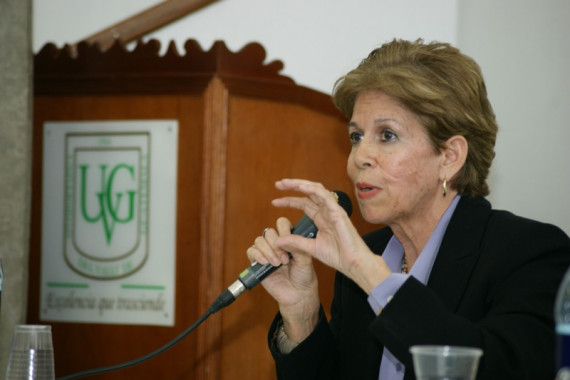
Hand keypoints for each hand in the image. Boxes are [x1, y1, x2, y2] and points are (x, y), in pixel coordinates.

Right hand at [247, 218, 320, 341]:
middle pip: (269, 232)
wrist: (298, 294)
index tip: (289, 241)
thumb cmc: (304, 276)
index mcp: (289, 239)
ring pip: (259, 240)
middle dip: (276, 244)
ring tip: (277, 263)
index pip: (282, 224)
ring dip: (268, 250)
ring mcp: (266, 252)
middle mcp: (277, 244)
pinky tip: (266, 263)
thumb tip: (285, 238)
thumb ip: (297, 247)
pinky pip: (251, 252)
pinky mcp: (257, 262)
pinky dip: (257, 255)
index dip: (284, 229)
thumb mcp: (305, 259)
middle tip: (284, 259)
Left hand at [271, 179, 390, 293]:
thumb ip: (295, 242)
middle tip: (278, 184)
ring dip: (300, 184)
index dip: (289, 200)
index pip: (303, 203)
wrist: (353, 264)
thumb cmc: (338, 256)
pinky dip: (312, 189)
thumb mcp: (310, 248)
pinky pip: (324, 195)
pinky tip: (300, 187)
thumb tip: (277, 240)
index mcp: (321, 218)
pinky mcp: (338, 212)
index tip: (274, 202)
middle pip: (308, 193)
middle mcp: (326, 211)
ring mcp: (333, 210)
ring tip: (285, 182)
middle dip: (293, 186)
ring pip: (316, 189)